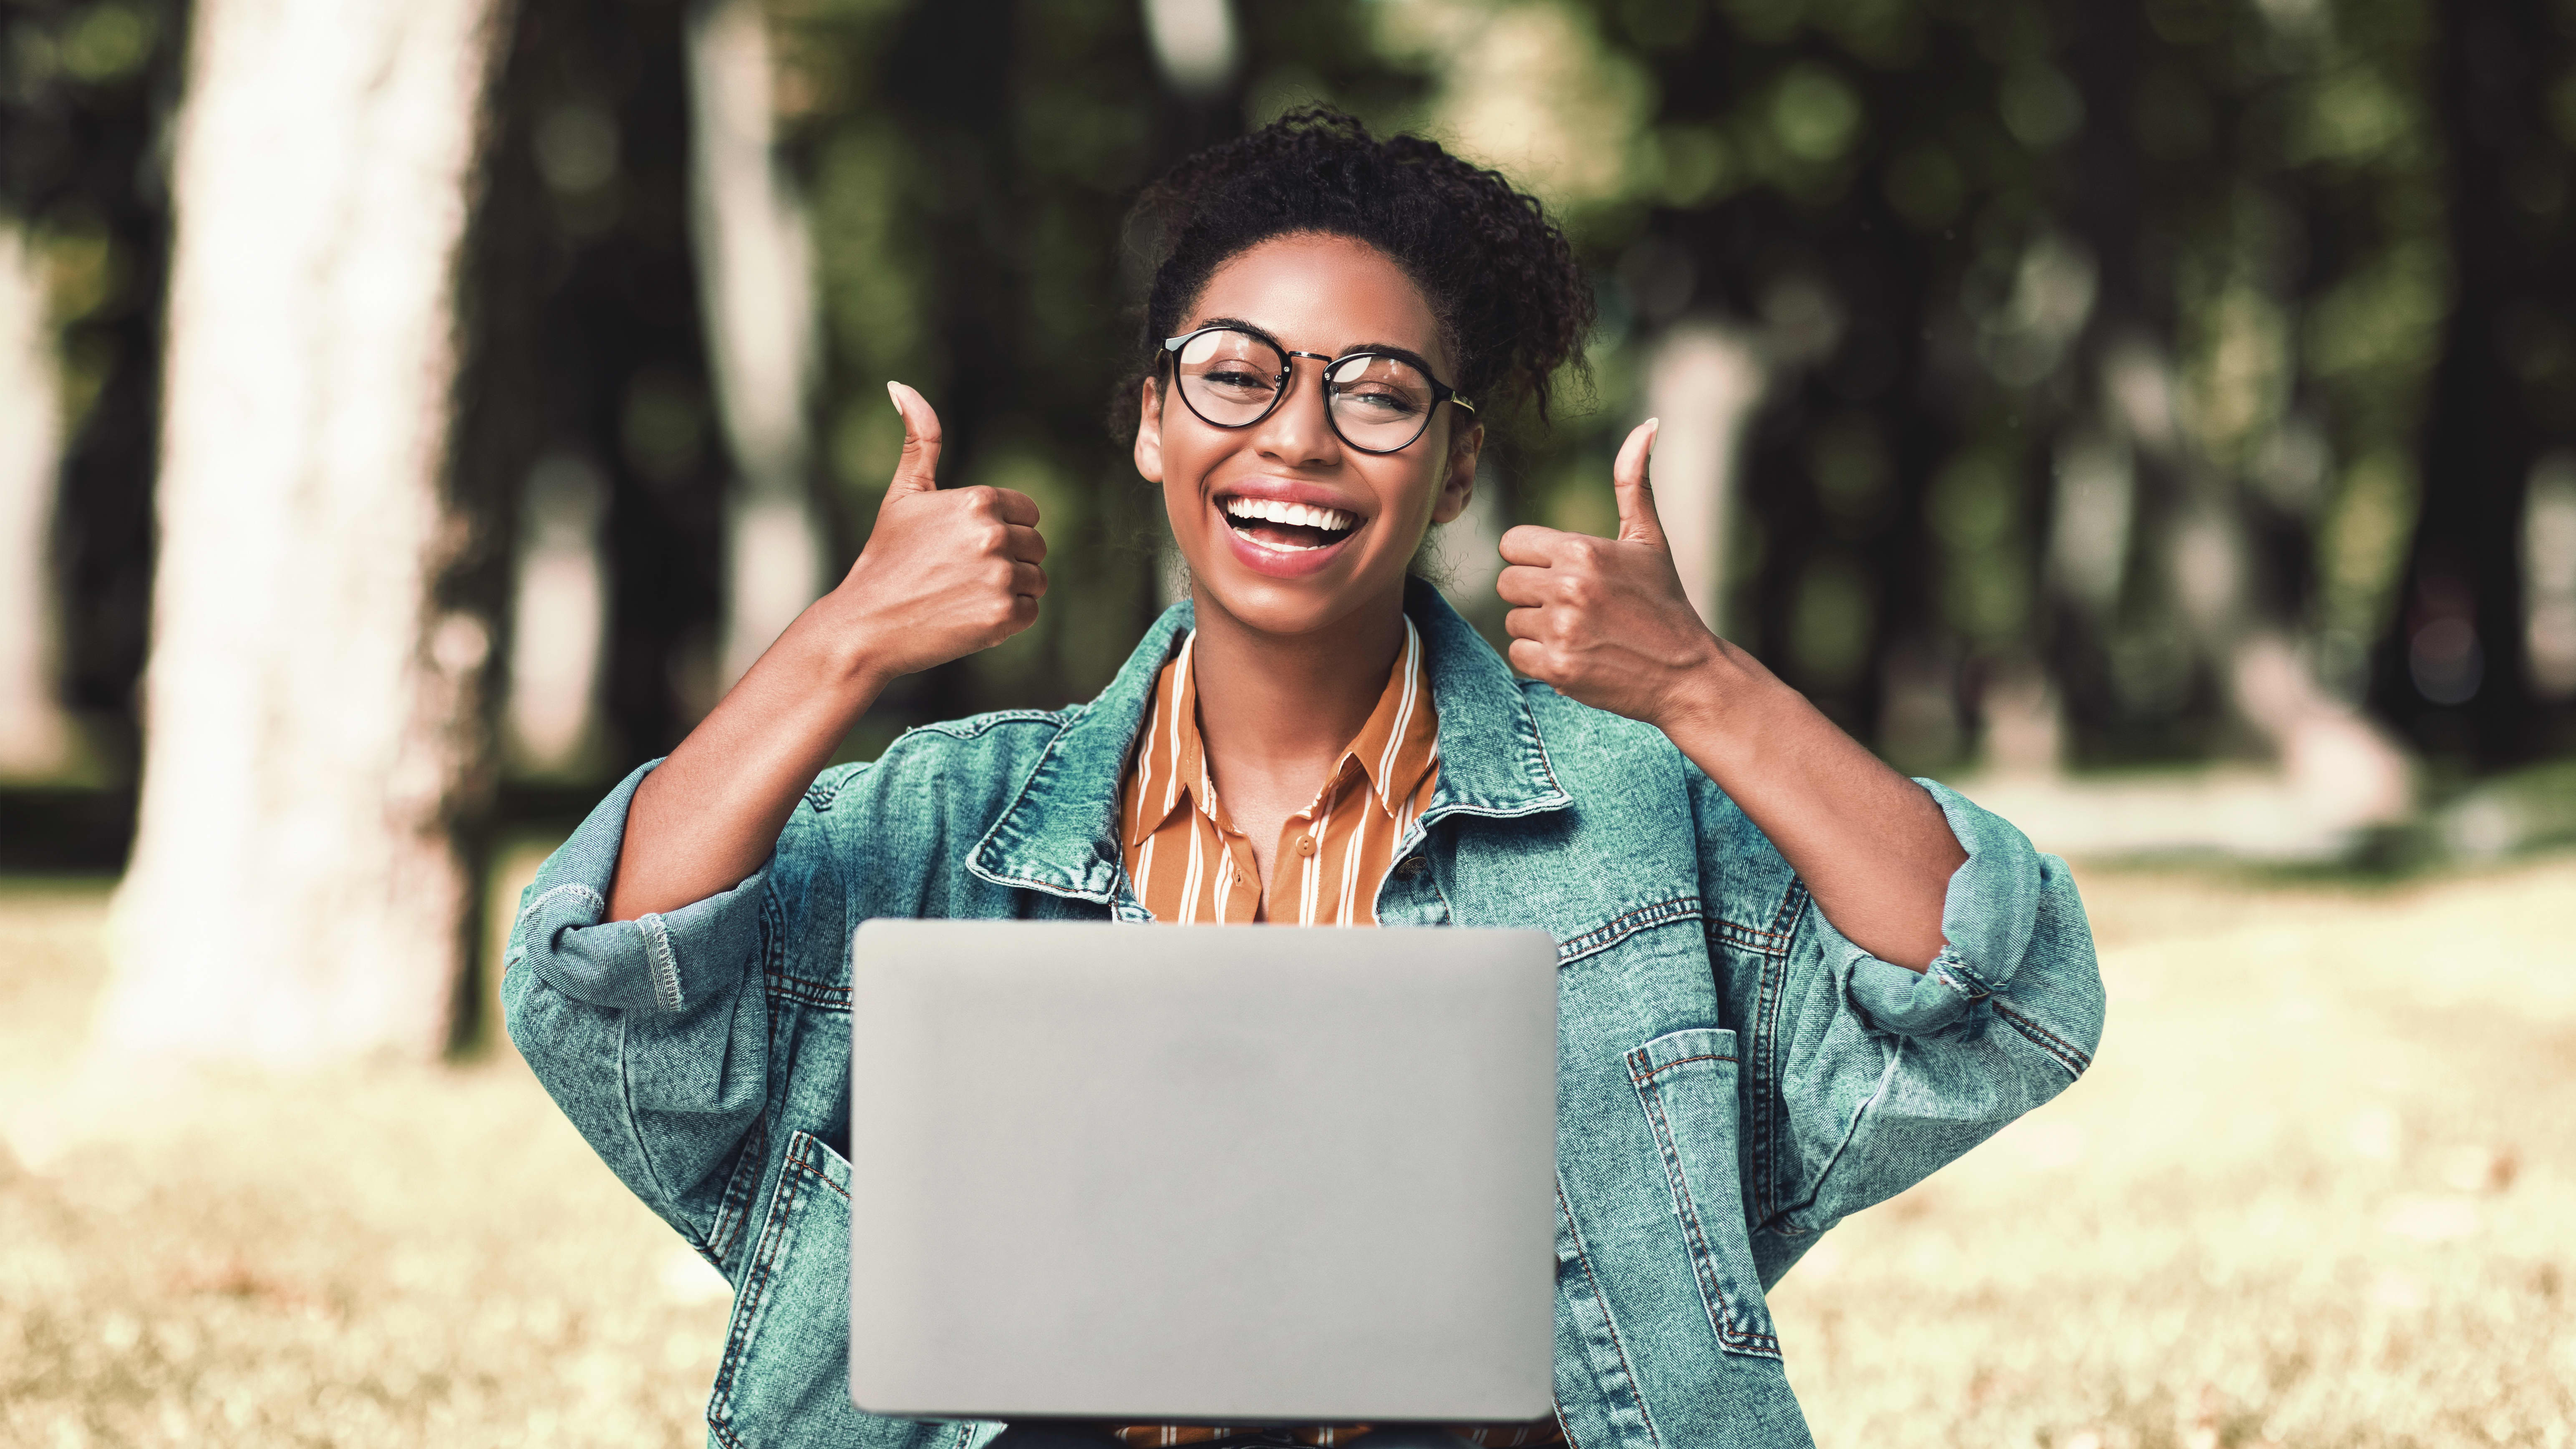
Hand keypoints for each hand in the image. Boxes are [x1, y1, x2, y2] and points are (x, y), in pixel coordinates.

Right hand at [824, 382, 1047, 682]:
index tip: (965, 546)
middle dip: (1008, 561)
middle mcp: (994, 535)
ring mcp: (1000, 577)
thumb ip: (920, 440)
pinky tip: (969, 617)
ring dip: (1009, 590)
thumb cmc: (885, 558)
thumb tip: (900, 386)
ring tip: (964, 595)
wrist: (866, 625)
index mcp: (977, 500)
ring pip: (1037, 580)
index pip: (1028, 512)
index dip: (1002, 530)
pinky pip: (1031, 612)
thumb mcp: (903, 494)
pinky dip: (1007, 619)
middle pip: (1036, 546)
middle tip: (961, 575)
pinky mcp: (1003, 616)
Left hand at [1495, 419, 1728, 728]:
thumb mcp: (1649, 540)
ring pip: (1512, 620)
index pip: (1512, 544)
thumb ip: (1633, 483)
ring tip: (1581, 631)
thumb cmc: (1665, 603)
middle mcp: (1568, 587)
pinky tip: (1575, 655)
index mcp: (1582, 550)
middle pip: (1506, 583)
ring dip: (1538, 628)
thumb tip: (1646, 424)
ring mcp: (1561, 629)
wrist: (1686, 673)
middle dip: (1533, 594)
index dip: (1533, 559)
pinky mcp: (1558, 668)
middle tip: (1573, 606)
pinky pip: (1518, 654)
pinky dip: (1540, 659)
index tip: (1562, 572)